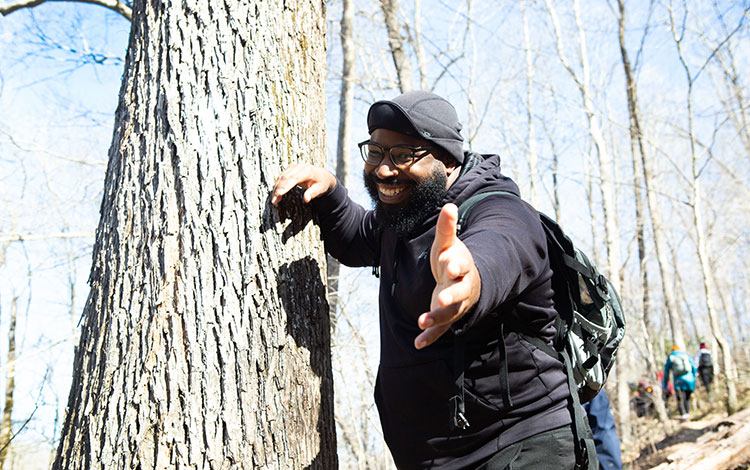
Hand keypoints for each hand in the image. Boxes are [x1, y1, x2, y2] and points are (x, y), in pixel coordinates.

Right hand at [271, 163, 335, 204]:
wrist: (322, 175)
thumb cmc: (321, 183)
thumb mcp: (320, 189)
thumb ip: (313, 193)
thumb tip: (306, 199)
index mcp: (307, 171)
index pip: (294, 178)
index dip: (285, 186)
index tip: (279, 194)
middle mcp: (299, 167)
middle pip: (285, 178)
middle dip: (278, 189)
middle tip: (274, 201)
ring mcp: (293, 167)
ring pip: (281, 177)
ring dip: (276, 188)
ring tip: (274, 200)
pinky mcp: (290, 169)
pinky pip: (281, 177)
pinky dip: (278, 186)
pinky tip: (276, 194)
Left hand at [415, 203, 480, 348]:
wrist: (463, 281)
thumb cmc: (452, 259)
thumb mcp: (447, 244)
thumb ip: (446, 228)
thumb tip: (449, 205)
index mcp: (461, 268)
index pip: (461, 266)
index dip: (456, 265)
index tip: (449, 264)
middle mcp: (461, 288)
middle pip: (459, 293)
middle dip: (452, 296)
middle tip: (442, 298)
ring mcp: (455, 305)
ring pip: (449, 314)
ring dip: (437, 319)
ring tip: (422, 322)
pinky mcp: (447, 318)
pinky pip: (441, 330)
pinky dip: (430, 337)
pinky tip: (417, 344)